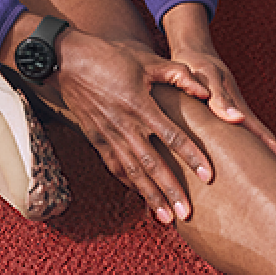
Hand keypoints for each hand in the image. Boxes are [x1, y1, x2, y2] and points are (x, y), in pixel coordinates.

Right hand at [50, 28, 217, 224]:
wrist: (67, 60)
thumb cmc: (110, 56)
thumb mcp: (146, 59)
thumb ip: (179, 75)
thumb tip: (206, 92)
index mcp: (140, 105)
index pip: (172, 137)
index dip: (192, 156)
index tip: (209, 176)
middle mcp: (124, 126)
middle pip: (152, 165)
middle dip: (170, 191)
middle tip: (186, 214)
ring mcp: (108, 135)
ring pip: (132, 172)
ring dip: (149, 196)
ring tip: (166, 218)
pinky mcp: (96, 138)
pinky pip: (114, 167)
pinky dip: (128, 184)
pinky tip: (141, 197)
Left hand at [168, 44, 275, 177]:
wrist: (193, 52)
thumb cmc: (197, 66)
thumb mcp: (207, 78)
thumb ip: (220, 98)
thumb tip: (237, 119)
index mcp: (239, 112)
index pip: (266, 139)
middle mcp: (240, 117)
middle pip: (265, 144)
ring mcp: (234, 117)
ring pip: (252, 143)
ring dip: (262, 162)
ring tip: (267, 187)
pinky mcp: (223, 116)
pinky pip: (237, 138)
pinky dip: (242, 153)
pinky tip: (237, 168)